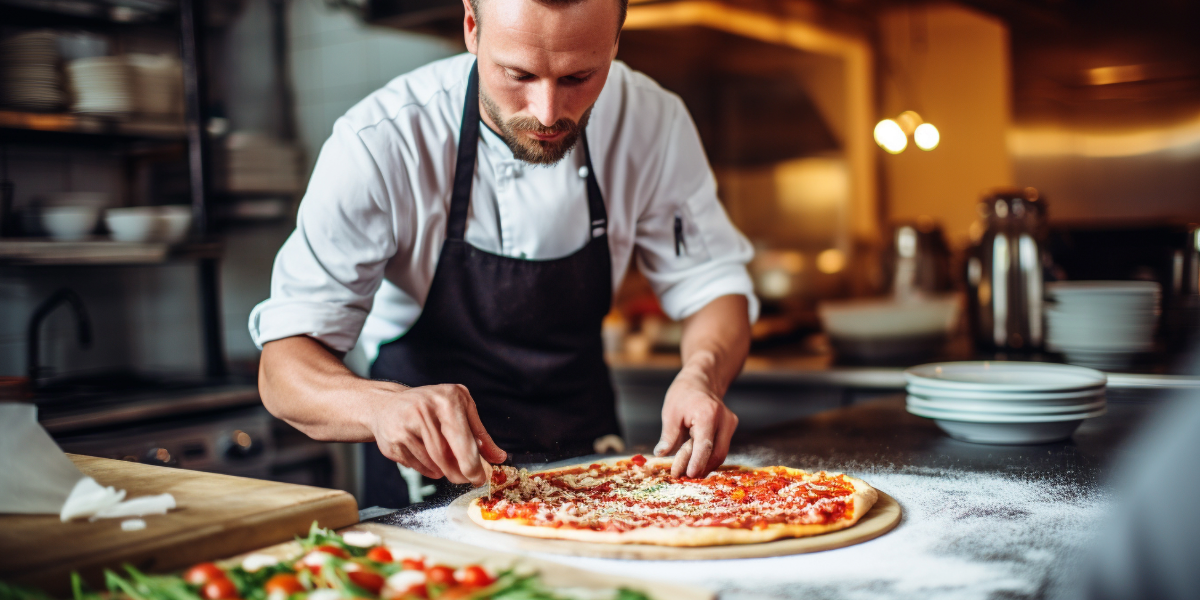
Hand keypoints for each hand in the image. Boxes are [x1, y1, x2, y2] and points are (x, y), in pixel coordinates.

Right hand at [367, 382, 505, 485]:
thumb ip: (479, 434)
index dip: (472, 463)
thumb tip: (498, 457)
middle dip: (459, 472)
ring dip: (444, 471)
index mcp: (446, 399)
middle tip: (467, 479)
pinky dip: (428, 470)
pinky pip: (417, 467)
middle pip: (445, 455)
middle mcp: (423, 410)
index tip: (480, 477)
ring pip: (431, 463)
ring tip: (446, 464)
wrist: (386, 405)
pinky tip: (428, 459)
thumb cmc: (431, 406)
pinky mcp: (392, 444)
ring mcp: (404, 427)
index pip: (461, 438)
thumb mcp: (460, 409)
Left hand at [653, 370, 737, 477]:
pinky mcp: (730, 428)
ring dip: (704, 464)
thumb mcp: (670, 412)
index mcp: (708, 414)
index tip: (688, 475)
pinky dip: (708, 457)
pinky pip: (720, 448)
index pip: (705, 445)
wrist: (701, 381)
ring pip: (720, 453)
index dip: (697, 462)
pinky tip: (694, 462)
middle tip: (682, 476)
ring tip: (685, 470)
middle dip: (700, 467)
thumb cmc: (684, 394)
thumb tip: (660, 453)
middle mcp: (724, 420)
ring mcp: (730, 424)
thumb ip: (669, 435)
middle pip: (717, 453)